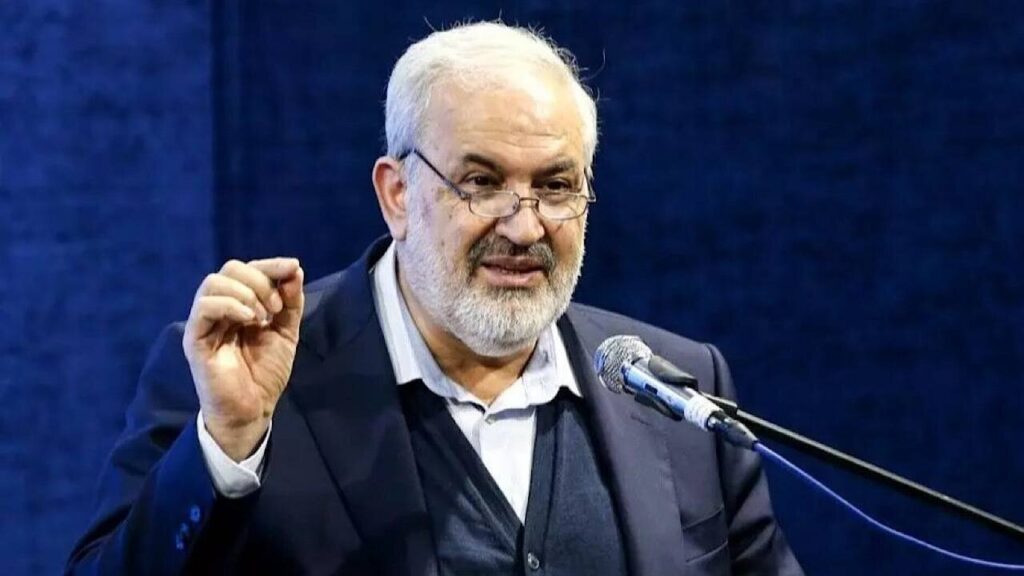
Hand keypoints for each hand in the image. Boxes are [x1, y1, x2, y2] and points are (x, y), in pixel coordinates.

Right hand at [183, 258, 304, 460]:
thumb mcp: (286, 332)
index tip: (293, 268)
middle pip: (230, 269)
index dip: (271, 264)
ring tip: (263, 317)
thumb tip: (294, 268)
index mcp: (239, 304)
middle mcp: (219, 309)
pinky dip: (230, 304)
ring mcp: (205, 323)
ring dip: (246, 292)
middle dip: (260, 280)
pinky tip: (249, 320)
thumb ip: (290, 302)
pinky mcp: (195, 340)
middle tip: (276, 308)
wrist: (253, 410)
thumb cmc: (265, 373)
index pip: (248, 270)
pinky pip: (204, 307)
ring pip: (214, 282)